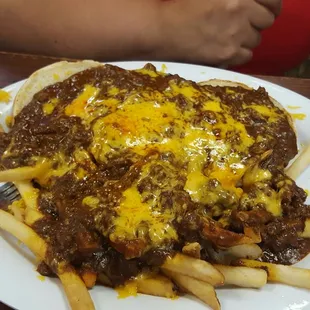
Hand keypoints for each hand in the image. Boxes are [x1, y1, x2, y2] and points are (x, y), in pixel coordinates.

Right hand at [155, 0, 280, 66]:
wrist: (163, 29)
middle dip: (258, 22)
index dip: (272, 6)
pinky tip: (226, 49)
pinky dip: (239, 53)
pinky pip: (246, 56)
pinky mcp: (227, 54)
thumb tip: (250, 3)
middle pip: (267, 21)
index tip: (268, 9)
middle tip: (245, 25)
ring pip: (256, 40)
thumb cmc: (182, 5)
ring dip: (247, 39)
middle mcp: (241, 10)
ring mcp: (236, 33)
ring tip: (231, 37)